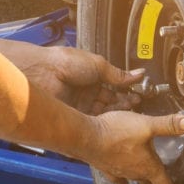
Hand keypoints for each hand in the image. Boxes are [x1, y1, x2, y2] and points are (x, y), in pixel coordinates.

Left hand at [0, 39, 143, 113]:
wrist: (44, 74)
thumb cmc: (64, 63)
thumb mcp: (99, 65)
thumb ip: (119, 74)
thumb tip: (138, 74)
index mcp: (91, 77)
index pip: (114, 87)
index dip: (126, 91)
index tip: (139, 94)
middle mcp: (86, 92)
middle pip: (111, 102)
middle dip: (125, 103)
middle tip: (137, 103)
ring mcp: (81, 106)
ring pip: (104, 113)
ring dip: (117, 112)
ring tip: (129, 110)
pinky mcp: (76, 117)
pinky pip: (94, 121)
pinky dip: (105, 121)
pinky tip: (115, 119)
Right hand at [84, 111, 183, 183]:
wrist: (86, 137)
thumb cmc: (116, 133)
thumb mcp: (147, 125)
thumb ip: (168, 124)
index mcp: (148, 167)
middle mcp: (134, 173)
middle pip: (150, 183)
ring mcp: (119, 172)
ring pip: (134, 179)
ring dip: (141, 178)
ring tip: (146, 177)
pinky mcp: (105, 167)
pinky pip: (117, 176)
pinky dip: (122, 176)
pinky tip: (121, 175)